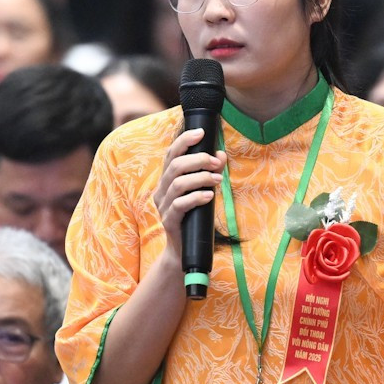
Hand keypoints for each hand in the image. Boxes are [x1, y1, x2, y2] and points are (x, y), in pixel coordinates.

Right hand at [152, 126, 224, 267]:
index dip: (184, 141)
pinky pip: (180, 205)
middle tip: (217, 163)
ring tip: (217, 179)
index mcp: (167, 180)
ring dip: (200, 177)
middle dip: (198, 160)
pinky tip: (209, 196)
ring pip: (178, 183)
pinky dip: (196, 197)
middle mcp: (161, 190)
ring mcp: (163, 206)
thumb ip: (210, 173)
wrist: (185, 250)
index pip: (171, 154)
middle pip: (175, 166)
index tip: (201, 133)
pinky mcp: (169, 220)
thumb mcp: (203, 191)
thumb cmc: (195, 217)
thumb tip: (221, 154)